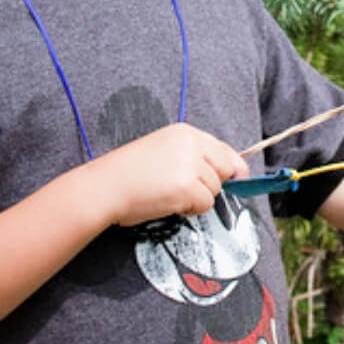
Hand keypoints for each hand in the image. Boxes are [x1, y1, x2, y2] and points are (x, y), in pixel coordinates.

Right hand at [89, 123, 248, 226]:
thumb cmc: (129, 174)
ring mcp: (190, 165)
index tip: (238, 176)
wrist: (105, 187)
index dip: (231, 166)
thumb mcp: (164, 151)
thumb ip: (193, 156)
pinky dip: (190, 209)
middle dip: (213, 183)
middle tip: (187, 190)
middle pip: (226, 168)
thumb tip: (230, 171)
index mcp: (184, 133)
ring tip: (168, 195)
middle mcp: (191, 144)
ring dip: (196, 198)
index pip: (223, 149)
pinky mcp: (187, 187)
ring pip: (214, 189)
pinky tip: (169, 203)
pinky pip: (204, 205)